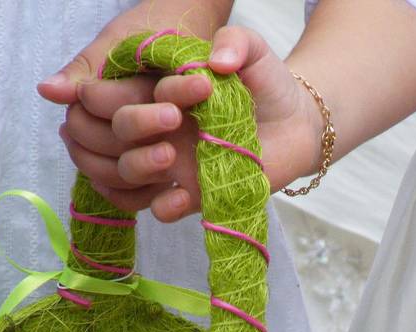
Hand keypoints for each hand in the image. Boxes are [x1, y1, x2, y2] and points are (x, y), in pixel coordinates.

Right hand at [55, 25, 322, 220]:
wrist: (297, 123)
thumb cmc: (267, 84)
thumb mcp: (253, 51)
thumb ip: (236, 40)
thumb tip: (216, 61)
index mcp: (164, 89)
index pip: (130, 88)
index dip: (148, 88)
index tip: (192, 87)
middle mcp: (160, 126)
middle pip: (118, 128)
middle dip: (136, 121)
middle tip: (175, 117)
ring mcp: (172, 162)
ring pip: (127, 170)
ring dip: (139, 163)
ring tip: (170, 156)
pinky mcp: (192, 193)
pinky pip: (160, 207)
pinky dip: (164, 205)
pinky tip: (182, 195)